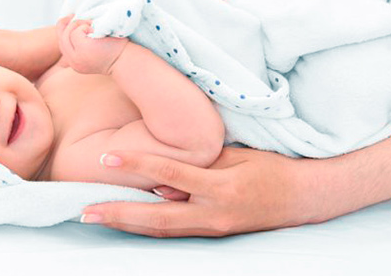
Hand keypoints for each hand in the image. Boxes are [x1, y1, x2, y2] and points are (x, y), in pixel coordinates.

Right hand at [56, 15, 127, 74]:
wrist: (127, 60)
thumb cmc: (115, 51)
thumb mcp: (94, 49)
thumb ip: (82, 41)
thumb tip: (71, 21)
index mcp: (76, 63)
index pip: (62, 43)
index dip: (64, 29)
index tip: (71, 18)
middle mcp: (73, 63)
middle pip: (62, 37)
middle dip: (70, 24)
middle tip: (81, 17)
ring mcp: (77, 57)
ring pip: (67, 34)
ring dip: (79, 24)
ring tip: (93, 25)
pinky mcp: (82, 49)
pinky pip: (75, 32)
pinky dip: (84, 27)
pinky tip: (95, 30)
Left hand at [80, 147, 321, 236]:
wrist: (304, 197)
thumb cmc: (272, 168)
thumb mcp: (239, 156)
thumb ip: (200, 164)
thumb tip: (160, 175)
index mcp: (221, 188)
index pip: (170, 174)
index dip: (137, 165)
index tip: (107, 158)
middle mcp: (214, 214)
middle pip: (157, 218)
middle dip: (119, 214)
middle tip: (85, 210)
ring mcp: (213, 229)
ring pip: (162, 231)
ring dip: (127, 224)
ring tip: (96, 217)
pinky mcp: (213, 234)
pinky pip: (175, 232)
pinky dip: (147, 227)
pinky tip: (127, 221)